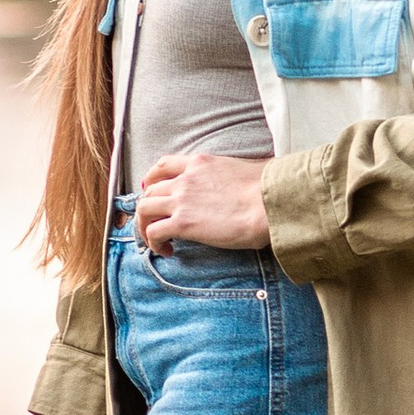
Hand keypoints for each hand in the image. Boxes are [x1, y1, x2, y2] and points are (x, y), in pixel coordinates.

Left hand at [135, 151, 271, 253]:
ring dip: (144, 226)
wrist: (269, 203)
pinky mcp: (182, 223)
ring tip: (157, 241)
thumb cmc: (268, 189)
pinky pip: (154, 232)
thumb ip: (232, 176)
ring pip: (144, 209)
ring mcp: (181, 200)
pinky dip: (154, 243)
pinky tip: (167, 251)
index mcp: (200, 163)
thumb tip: (245, 185)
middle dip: (147, 207)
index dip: (152, 179)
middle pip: (150, 190)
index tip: (151, 191)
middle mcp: (185, 178)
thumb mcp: (245, 170)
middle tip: (154, 223)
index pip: (164, 165)